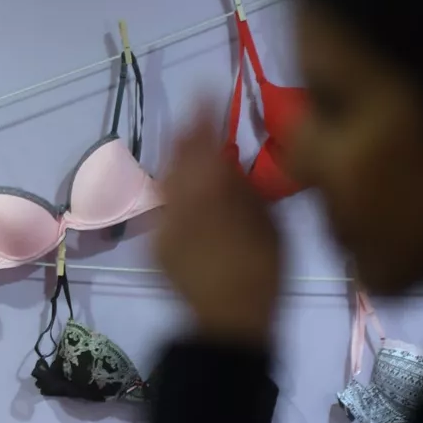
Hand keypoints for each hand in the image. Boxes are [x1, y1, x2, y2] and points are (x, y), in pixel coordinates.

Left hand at [154, 97, 280, 346]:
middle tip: (191, 121)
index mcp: (211, 197)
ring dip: (172, 164)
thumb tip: (229, 164)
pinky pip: (159, 210)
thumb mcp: (269, 226)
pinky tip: (178, 196)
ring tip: (182, 153)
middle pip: (175, 161)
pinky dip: (169, 196)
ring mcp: (160, 228)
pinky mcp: (153, 248)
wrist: (227, 328)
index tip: (204, 94)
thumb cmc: (263, 276)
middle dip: (182, 138)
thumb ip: (243, 190)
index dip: (201, 118)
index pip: (202, 146)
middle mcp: (178, 206)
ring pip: (162, 184)